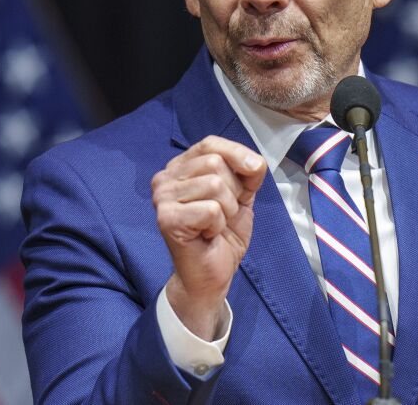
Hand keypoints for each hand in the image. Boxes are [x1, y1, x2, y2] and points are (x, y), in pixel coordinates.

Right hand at [152, 135, 266, 339]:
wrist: (212, 274)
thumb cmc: (223, 233)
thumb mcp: (242, 193)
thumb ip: (246, 171)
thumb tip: (255, 163)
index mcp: (181, 166)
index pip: (211, 143)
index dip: (238, 155)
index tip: (252, 175)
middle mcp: (166, 177)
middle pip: (215, 163)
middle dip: (233, 190)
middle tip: (223, 213)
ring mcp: (162, 197)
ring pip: (215, 185)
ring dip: (227, 210)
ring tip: (214, 225)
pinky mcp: (167, 218)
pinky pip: (211, 209)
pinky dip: (218, 225)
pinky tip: (207, 235)